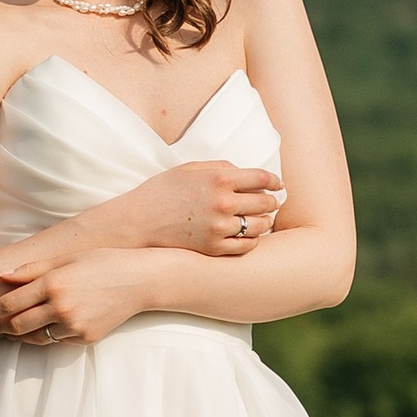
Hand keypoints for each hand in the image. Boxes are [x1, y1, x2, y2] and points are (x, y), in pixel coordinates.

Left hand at [0, 247, 158, 349]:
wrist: (139, 280)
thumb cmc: (101, 262)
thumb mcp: (65, 260)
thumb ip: (31, 270)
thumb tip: (0, 277)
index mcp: (53, 283)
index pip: (10, 304)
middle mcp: (61, 307)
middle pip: (17, 325)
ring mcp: (74, 326)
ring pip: (35, 337)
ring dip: (17, 335)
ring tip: (7, 331)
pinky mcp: (85, 338)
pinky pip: (56, 340)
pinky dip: (43, 336)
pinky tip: (37, 330)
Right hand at [112, 160, 285, 257]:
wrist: (138, 222)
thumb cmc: (163, 191)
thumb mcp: (190, 169)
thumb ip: (222, 167)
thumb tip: (247, 174)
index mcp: (219, 178)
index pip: (263, 178)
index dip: (275, 181)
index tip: (278, 184)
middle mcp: (223, 203)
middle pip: (265, 202)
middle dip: (272, 201)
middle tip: (271, 201)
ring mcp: (220, 228)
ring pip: (260, 226)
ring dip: (265, 221)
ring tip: (263, 219)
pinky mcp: (214, 248)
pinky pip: (247, 246)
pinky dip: (253, 240)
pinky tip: (248, 235)